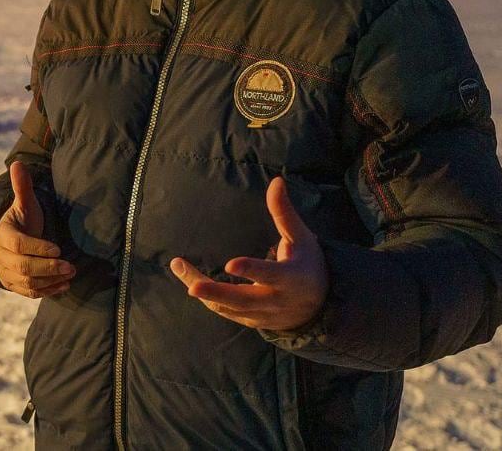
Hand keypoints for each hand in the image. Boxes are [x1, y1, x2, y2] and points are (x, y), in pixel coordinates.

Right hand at [0, 162, 75, 298]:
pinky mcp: (12, 285)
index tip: (59, 248)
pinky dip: (47, 291)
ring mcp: (4, 272)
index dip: (38, 248)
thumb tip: (17, 164)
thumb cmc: (23, 219)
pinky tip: (64, 285)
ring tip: (71, 274)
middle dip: (49, 267)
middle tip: (71, 266)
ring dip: (50, 280)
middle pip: (23, 267)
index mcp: (2, 234)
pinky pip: (28, 292)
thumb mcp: (25, 203)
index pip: (19, 245)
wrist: (12, 239)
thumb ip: (23, 186)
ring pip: (26, 282)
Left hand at [170, 177, 327, 330]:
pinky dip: (208, 299)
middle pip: (243, 300)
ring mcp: (262, 314)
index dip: (251, 270)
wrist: (321, 306)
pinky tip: (189, 280)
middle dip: (216, 293)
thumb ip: (284, 212)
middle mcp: (275, 300)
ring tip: (180, 268)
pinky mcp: (252, 321)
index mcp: (290, 278)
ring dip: (204, 292)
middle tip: (192, 286)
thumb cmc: (308, 263)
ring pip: (229, 307)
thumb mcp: (301, 237)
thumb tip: (276, 181)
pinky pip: (226, 312)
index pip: (270, 274)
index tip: (230, 264)